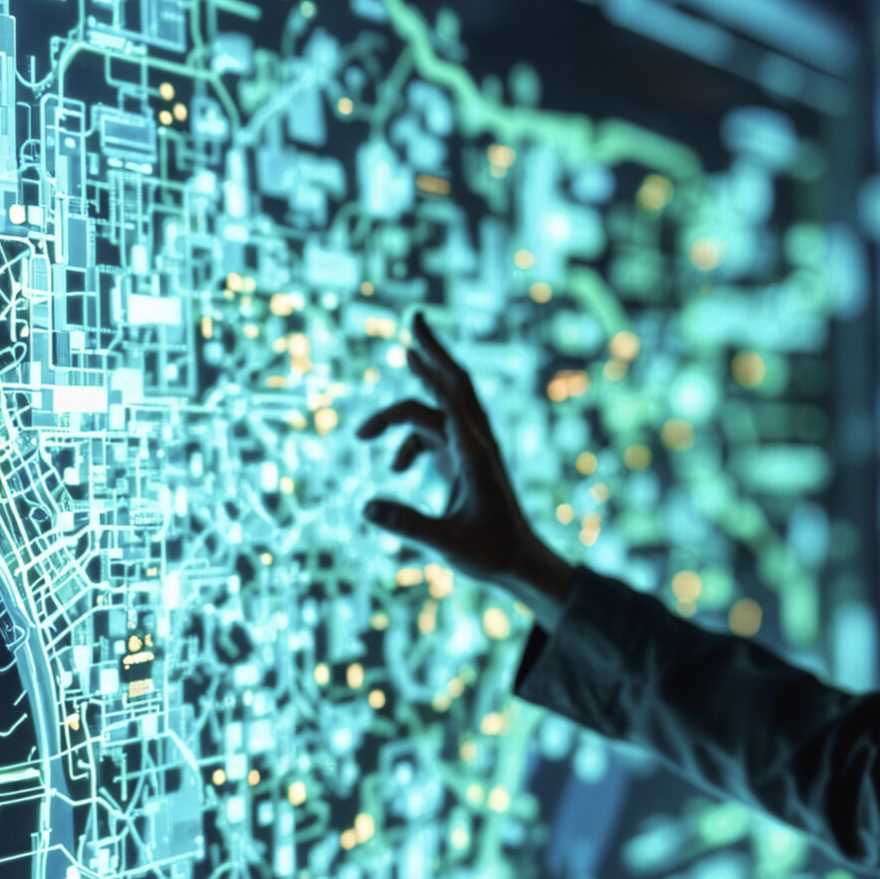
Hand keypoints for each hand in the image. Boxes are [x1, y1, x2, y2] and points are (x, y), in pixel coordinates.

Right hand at [356, 311, 576, 629]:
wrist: (518, 562)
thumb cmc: (489, 553)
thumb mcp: (447, 544)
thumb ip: (408, 524)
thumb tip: (365, 507)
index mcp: (475, 454)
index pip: (450, 403)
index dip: (429, 377)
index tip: (408, 348)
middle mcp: (475, 441)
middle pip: (454, 382)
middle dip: (432, 350)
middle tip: (415, 316)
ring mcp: (469, 446)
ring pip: (435, 407)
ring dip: (398, 414)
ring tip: (361, 435)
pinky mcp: (463, 457)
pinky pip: (431, 432)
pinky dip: (408, 442)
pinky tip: (395, 470)